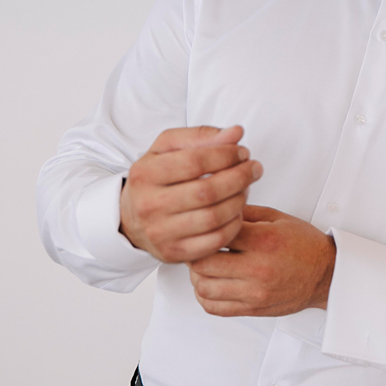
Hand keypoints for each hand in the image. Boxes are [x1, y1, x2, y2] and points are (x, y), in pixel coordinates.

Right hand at [120, 125, 262, 263]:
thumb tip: (236, 132)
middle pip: (207, 191)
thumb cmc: (155, 178)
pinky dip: (234, 225)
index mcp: (146, 173)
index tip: (243, 151)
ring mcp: (161, 233)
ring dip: (240, 200)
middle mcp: (149, 205)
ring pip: (214, 217)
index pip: (195, 161)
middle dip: (239, 177)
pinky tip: (238, 211)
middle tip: (254, 169)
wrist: (130, 218)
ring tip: (247, 187)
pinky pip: (215, 241)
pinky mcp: (174, 253)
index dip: (226, 155)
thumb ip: (201, 135)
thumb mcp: (168, 148)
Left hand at [188, 205, 336, 316]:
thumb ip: (246, 212)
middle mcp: (257, 268)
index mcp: (264, 241)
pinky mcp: (252, 308)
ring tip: (204, 266)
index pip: (217, 233)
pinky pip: (214, 308)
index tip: (206, 225)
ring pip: (204, 288)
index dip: (206, 227)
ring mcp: (254, 292)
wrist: (326, 275)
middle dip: (196, 252)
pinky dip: (204, 297)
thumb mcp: (278, 218)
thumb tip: (219, 207)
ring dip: (197, 276)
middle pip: (203, 263)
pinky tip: (210, 285)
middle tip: (199, 246)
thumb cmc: (305, 245)